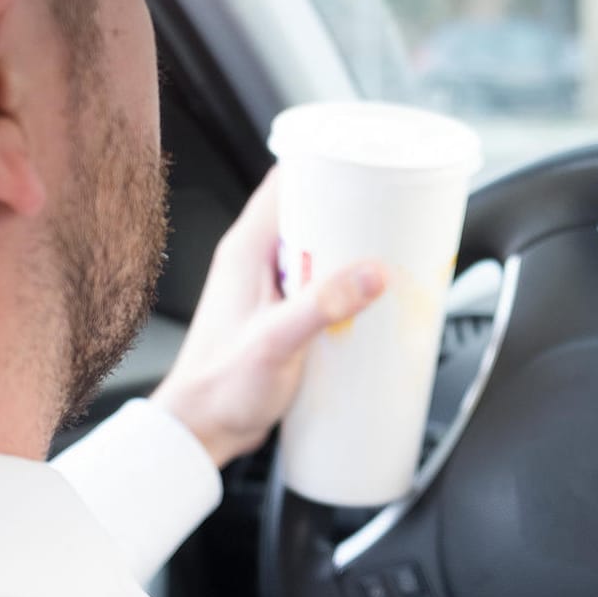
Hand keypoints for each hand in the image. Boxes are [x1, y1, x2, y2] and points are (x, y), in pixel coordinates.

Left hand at [152, 172, 384, 467]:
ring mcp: (270, 290)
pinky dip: (348, 285)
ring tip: (394, 253)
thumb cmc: (218, 386)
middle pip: (312, 214)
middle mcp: (256, 262)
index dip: (327, 165)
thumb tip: (372, 274)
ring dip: (354, 251)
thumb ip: (323, 306)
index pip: (287, 182)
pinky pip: (322, 286)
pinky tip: (373, 301)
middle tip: (396, 214)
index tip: (368, 165)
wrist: (201, 431)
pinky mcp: (284, 317)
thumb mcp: (277, 340)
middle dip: (354, 210)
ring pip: (320, 252)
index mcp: (246, 249)